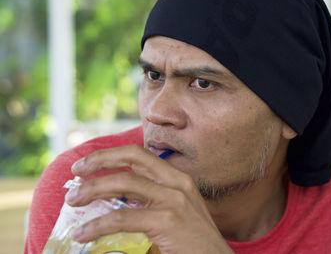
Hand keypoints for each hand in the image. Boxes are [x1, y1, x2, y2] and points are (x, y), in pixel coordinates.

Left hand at [65, 145, 233, 253]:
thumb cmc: (192, 241)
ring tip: (72, 200)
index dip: (111, 154)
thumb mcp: (174, 212)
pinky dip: (98, 224)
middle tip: (75, 172)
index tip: (88, 164)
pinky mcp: (168, 221)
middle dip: (100, 160)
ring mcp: (174, 200)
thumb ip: (149, 201)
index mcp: (178, 178)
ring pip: (124, 182)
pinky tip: (83, 233)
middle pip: (132, 157)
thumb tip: (115, 199)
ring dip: (93, 188)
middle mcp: (177, 182)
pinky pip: (123, 217)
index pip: (140, 154)